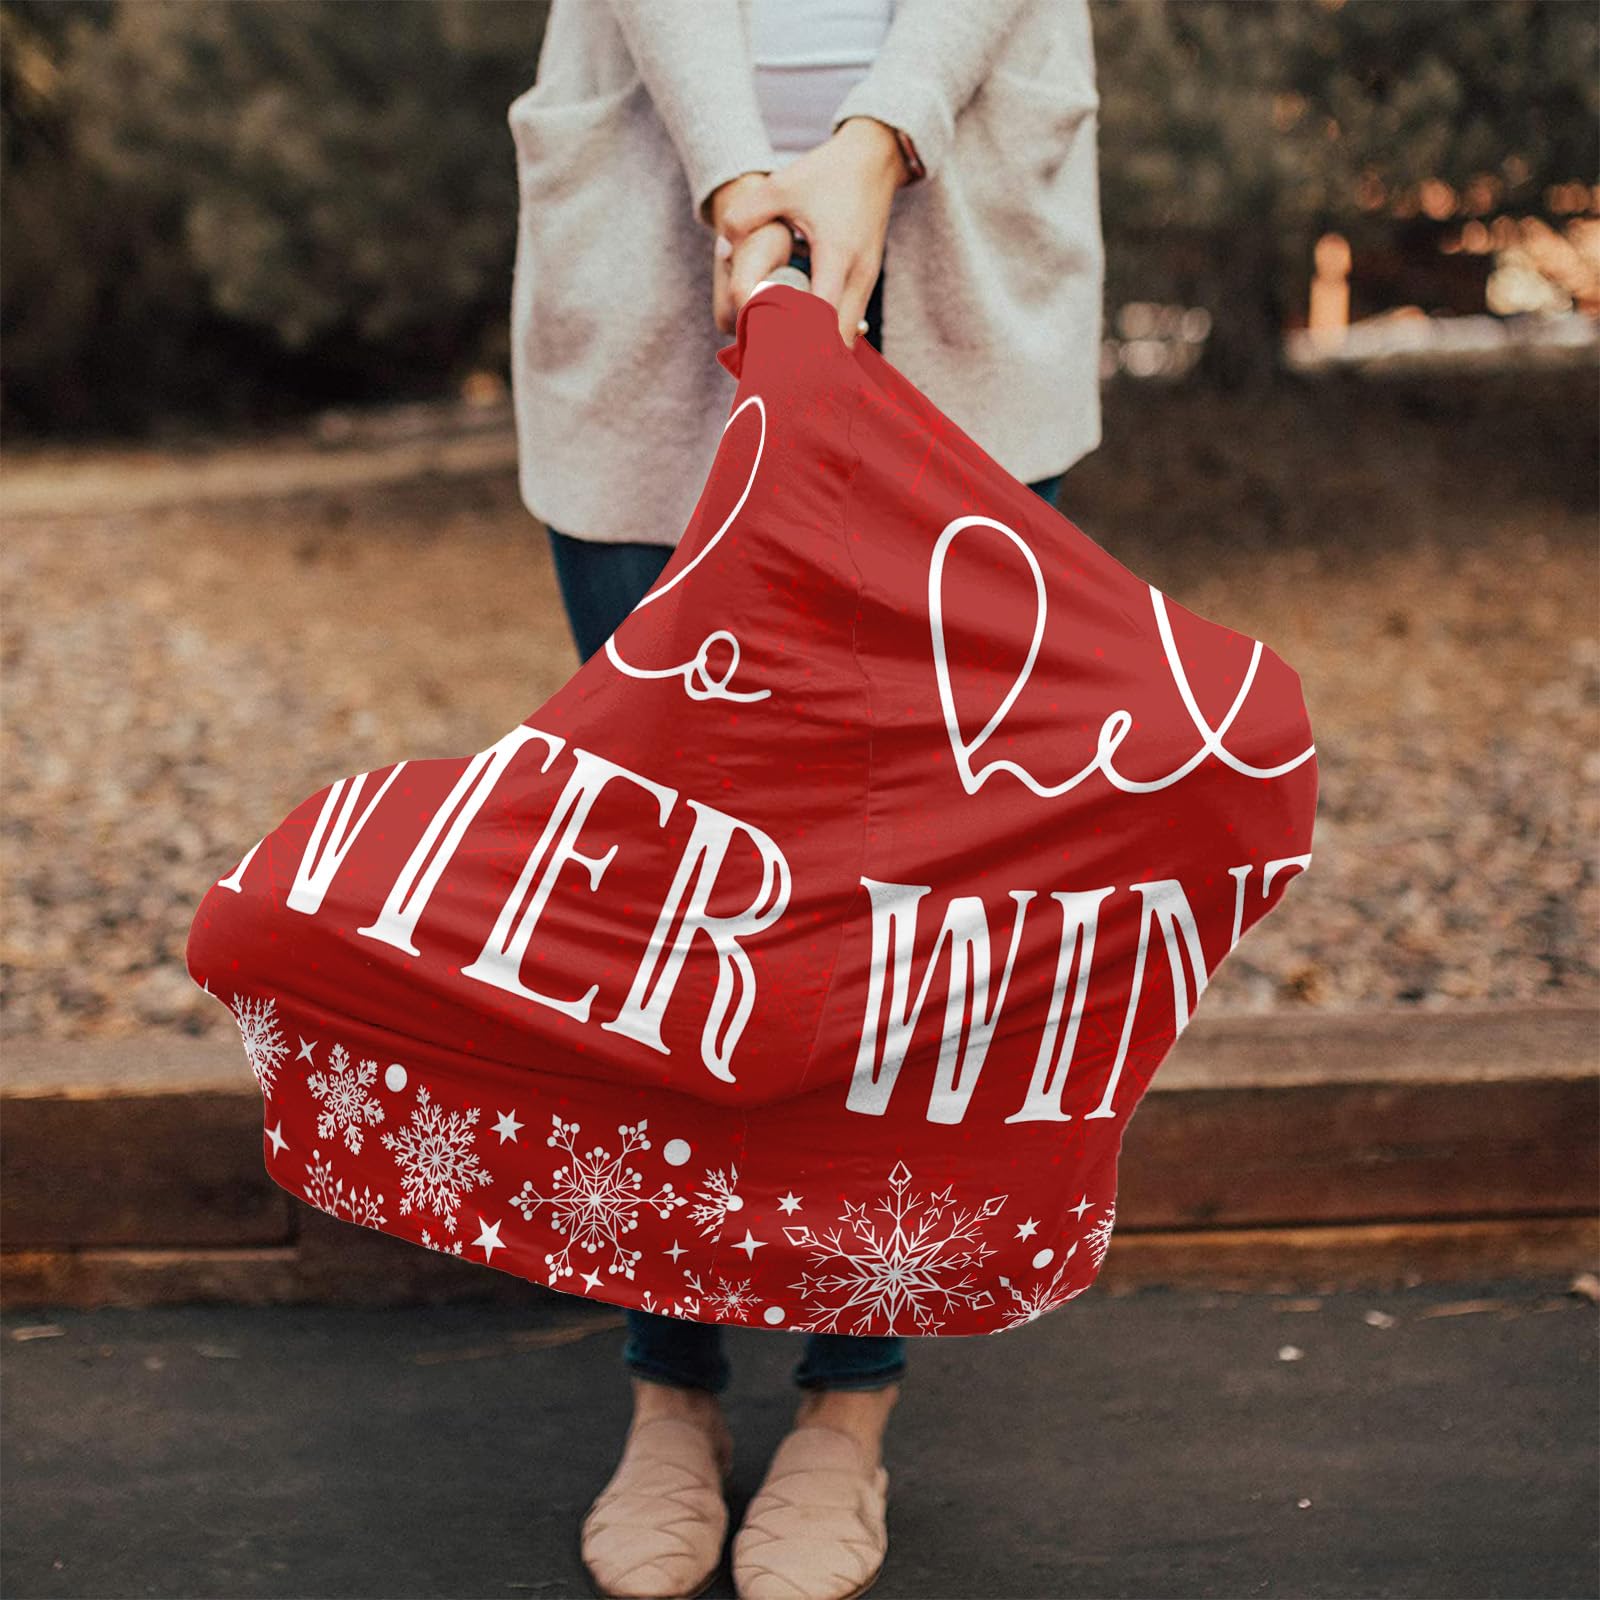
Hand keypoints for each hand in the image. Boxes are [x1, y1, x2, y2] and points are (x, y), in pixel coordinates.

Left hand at [714, 119, 906, 345]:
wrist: (874, 158)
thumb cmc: (827, 173)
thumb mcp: (781, 186)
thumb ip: (745, 215)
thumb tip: (722, 249)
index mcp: (837, 255)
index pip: (822, 318)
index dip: (798, 341)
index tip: (772, 354)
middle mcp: (858, 275)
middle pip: (840, 340)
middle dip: (811, 357)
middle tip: (776, 365)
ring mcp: (867, 281)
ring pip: (847, 335)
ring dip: (821, 348)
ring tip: (786, 356)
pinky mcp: (866, 281)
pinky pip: (850, 320)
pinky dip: (829, 333)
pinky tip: (803, 336)